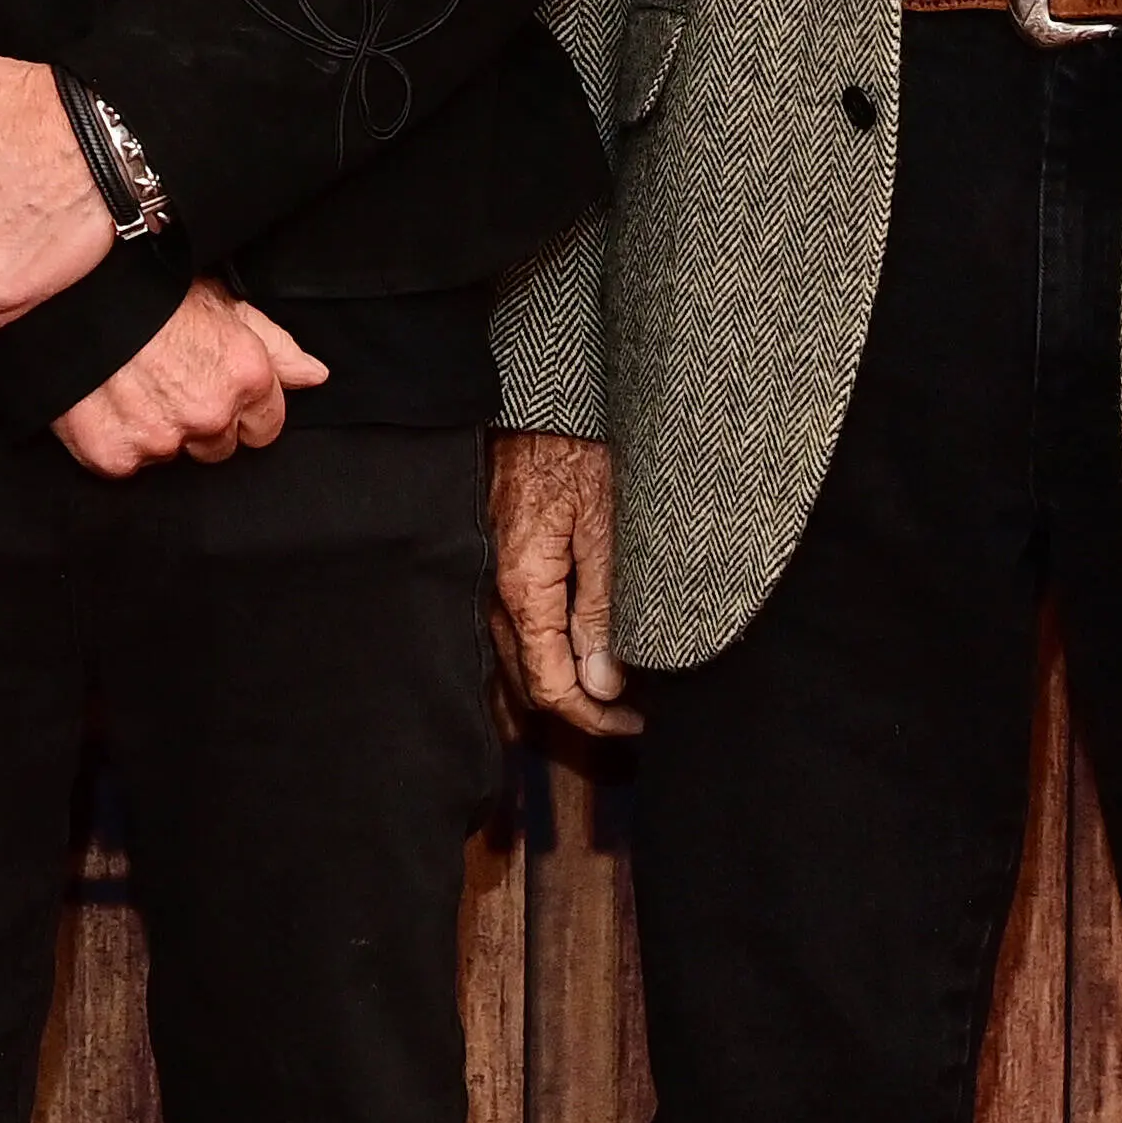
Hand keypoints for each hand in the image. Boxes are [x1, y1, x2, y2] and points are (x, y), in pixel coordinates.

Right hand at [50, 279, 329, 475]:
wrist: (70, 291)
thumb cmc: (145, 285)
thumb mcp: (220, 301)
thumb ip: (274, 345)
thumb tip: (313, 375)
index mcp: (244, 376)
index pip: (265, 427)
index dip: (240, 407)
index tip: (210, 384)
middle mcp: (209, 414)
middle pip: (218, 446)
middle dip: (198, 420)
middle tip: (164, 378)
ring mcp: (161, 439)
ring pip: (172, 454)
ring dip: (156, 429)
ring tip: (131, 383)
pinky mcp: (115, 455)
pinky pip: (125, 462)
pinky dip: (115, 438)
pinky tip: (105, 401)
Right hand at [492, 430, 641, 736]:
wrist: (537, 400)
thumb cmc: (574, 452)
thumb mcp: (605, 531)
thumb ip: (601, 610)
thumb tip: (602, 683)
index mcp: (523, 590)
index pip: (549, 685)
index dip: (592, 717)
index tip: (632, 722)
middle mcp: (495, 592)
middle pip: (523, 681)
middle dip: (574, 708)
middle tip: (624, 713)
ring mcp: (488, 577)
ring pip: (510, 658)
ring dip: (552, 685)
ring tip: (598, 692)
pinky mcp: (494, 560)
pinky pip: (507, 628)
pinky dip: (535, 656)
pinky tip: (562, 653)